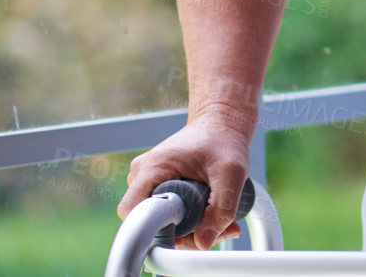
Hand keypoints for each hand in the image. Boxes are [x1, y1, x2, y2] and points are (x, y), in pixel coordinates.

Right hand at [117, 117, 251, 249]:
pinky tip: (213, 216)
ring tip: (220, 218)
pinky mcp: (158, 186)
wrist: (222, 123)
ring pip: (161, 221)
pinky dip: (190, 220)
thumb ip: (222, 208)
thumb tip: (204, 243)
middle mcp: (142, 176)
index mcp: (152, 168)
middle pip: (150, 222)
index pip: (133, 213)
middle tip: (217, 228)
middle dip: (184, 234)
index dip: (156, 231)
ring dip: (190, 228)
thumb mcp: (232, 171)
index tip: (188, 232)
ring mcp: (148, 182)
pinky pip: (167, 213)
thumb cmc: (224, 139)